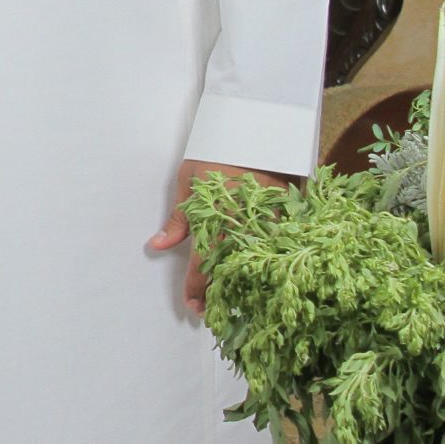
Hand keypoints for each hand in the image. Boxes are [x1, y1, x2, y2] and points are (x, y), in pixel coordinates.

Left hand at [149, 159, 295, 314]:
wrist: (254, 129)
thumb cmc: (213, 154)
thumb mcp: (187, 182)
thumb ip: (178, 219)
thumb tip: (156, 245)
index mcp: (215, 217)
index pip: (203, 262)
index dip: (196, 287)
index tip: (192, 306)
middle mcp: (242, 224)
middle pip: (232, 269)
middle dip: (221, 293)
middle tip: (213, 314)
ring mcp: (268, 221)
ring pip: (257, 261)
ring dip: (247, 283)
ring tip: (239, 304)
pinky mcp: (287, 215)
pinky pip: (279, 245)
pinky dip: (272, 262)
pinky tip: (268, 278)